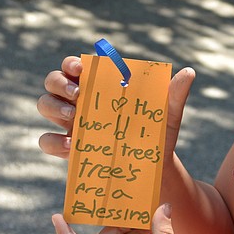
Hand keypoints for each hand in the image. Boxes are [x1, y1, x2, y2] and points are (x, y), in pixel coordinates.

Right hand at [37, 57, 195, 159]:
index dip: (72, 62)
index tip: (80, 67)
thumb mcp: (168, 116)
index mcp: (101, 86)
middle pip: (53, 81)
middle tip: (77, 94)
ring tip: (73, 118)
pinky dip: (54, 142)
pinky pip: (46, 140)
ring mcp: (70, 123)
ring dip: (53, 107)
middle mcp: (80, 100)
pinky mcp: (66, 147)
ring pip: (44, 104)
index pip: (77, 65)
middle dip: (59, 83)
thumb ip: (174, 95)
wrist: (152, 171)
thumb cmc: (157, 136)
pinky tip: (72, 146)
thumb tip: (189, 72)